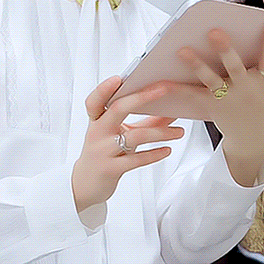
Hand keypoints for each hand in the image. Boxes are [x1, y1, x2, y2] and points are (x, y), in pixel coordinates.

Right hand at [71, 76, 184, 212]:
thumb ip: (144, 122)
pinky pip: (136, 159)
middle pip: (118, 109)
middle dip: (141, 98)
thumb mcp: (120, 134)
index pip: (96, 100)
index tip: (119, 78)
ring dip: (160, 132)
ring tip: (179, 132)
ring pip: (134, 136)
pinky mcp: (110, 169)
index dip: (104, 89)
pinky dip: (154, 154)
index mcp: (97, 120)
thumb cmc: (104, 153)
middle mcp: (98, 132)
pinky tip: (167, 149)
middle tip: (163, 90)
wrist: (84, 185)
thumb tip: (171, 111)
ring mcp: (103, 151)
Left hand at [175, 19, 263, 184]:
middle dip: (225, 50)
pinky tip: (159, 80)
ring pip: (209, 79)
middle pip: (234, 67)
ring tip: (181, 50)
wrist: (251, 140)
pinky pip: (191, 96)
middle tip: (215, 32)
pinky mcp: (210, 105)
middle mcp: (244, 89)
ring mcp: (226, 97)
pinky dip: (176, 89)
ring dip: (196, 65)